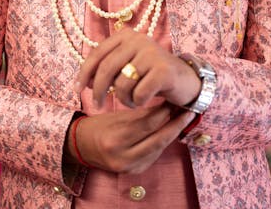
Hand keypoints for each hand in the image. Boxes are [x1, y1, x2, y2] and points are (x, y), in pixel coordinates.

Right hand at [67, 105, 194, 173]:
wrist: (81, 147)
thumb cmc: (98, 126)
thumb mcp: (116, 115)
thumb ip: (139, 114)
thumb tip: (164, 106)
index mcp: (116, 138)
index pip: (148, 123)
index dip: (165, 111)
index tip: (176, 100)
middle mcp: (123, 156)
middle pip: (158, 138)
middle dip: (176, 124)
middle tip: (190, 111)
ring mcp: (129, 167)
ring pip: (158, 148)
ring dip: (172, 133)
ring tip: (183, 119)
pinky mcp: (133, 172)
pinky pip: (153, 155)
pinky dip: (162, 142)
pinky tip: (170, 131)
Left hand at [75, 29, 200, 108]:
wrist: (185, 79)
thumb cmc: (151, 74)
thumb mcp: (128, 64)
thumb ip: (108, 67)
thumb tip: (82, 81)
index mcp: (126, 35)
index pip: (97, 53)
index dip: (85, 72)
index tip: (77, 89)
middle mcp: (138, 40)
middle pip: (106, 69)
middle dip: (98, 90)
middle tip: (98, 105)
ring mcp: (151, 53)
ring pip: (121, 84)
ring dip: (123, 99)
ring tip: (131, 100)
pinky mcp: (163, 70)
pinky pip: (138, 94)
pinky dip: (137, 103)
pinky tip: (143, 101)